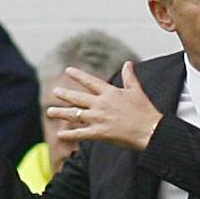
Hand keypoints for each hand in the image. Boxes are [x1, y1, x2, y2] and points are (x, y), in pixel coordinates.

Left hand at [47, 61, 162, 149]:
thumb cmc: (145, 111)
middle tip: (55, 92)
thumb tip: (128, 63)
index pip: (90, 82)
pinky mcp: (99, 133)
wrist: (149, 130)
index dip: (78, 76)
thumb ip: (129, 77)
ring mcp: (98, 119)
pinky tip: (60, 134)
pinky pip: (80, 133)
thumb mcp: (137, 90)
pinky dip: (69, 134)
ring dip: (61, 113)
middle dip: (65, 95)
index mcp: (110, 93)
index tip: (68, 71)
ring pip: (75, 115)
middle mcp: (101, 104)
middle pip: (78, 98)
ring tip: (50, 112)